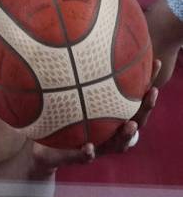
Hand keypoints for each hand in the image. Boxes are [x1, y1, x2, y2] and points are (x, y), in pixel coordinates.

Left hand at [30, 59, 159, 171]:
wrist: (42, 148)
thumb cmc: (59, 117)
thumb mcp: (64, 95)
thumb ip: (72, 77)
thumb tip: (73, 39)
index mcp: (111, 117)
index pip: (133, 99)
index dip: (146, 82)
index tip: (154, 62)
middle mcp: (109, 133)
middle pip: (135, 121)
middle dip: (145, 107)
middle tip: (152, 92)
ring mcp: (97, 147)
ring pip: (117, 143)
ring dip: (126, 135)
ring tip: (130, 125)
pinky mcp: (77, 157)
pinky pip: (84, 156)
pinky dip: (88, 153)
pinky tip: (89, 147)